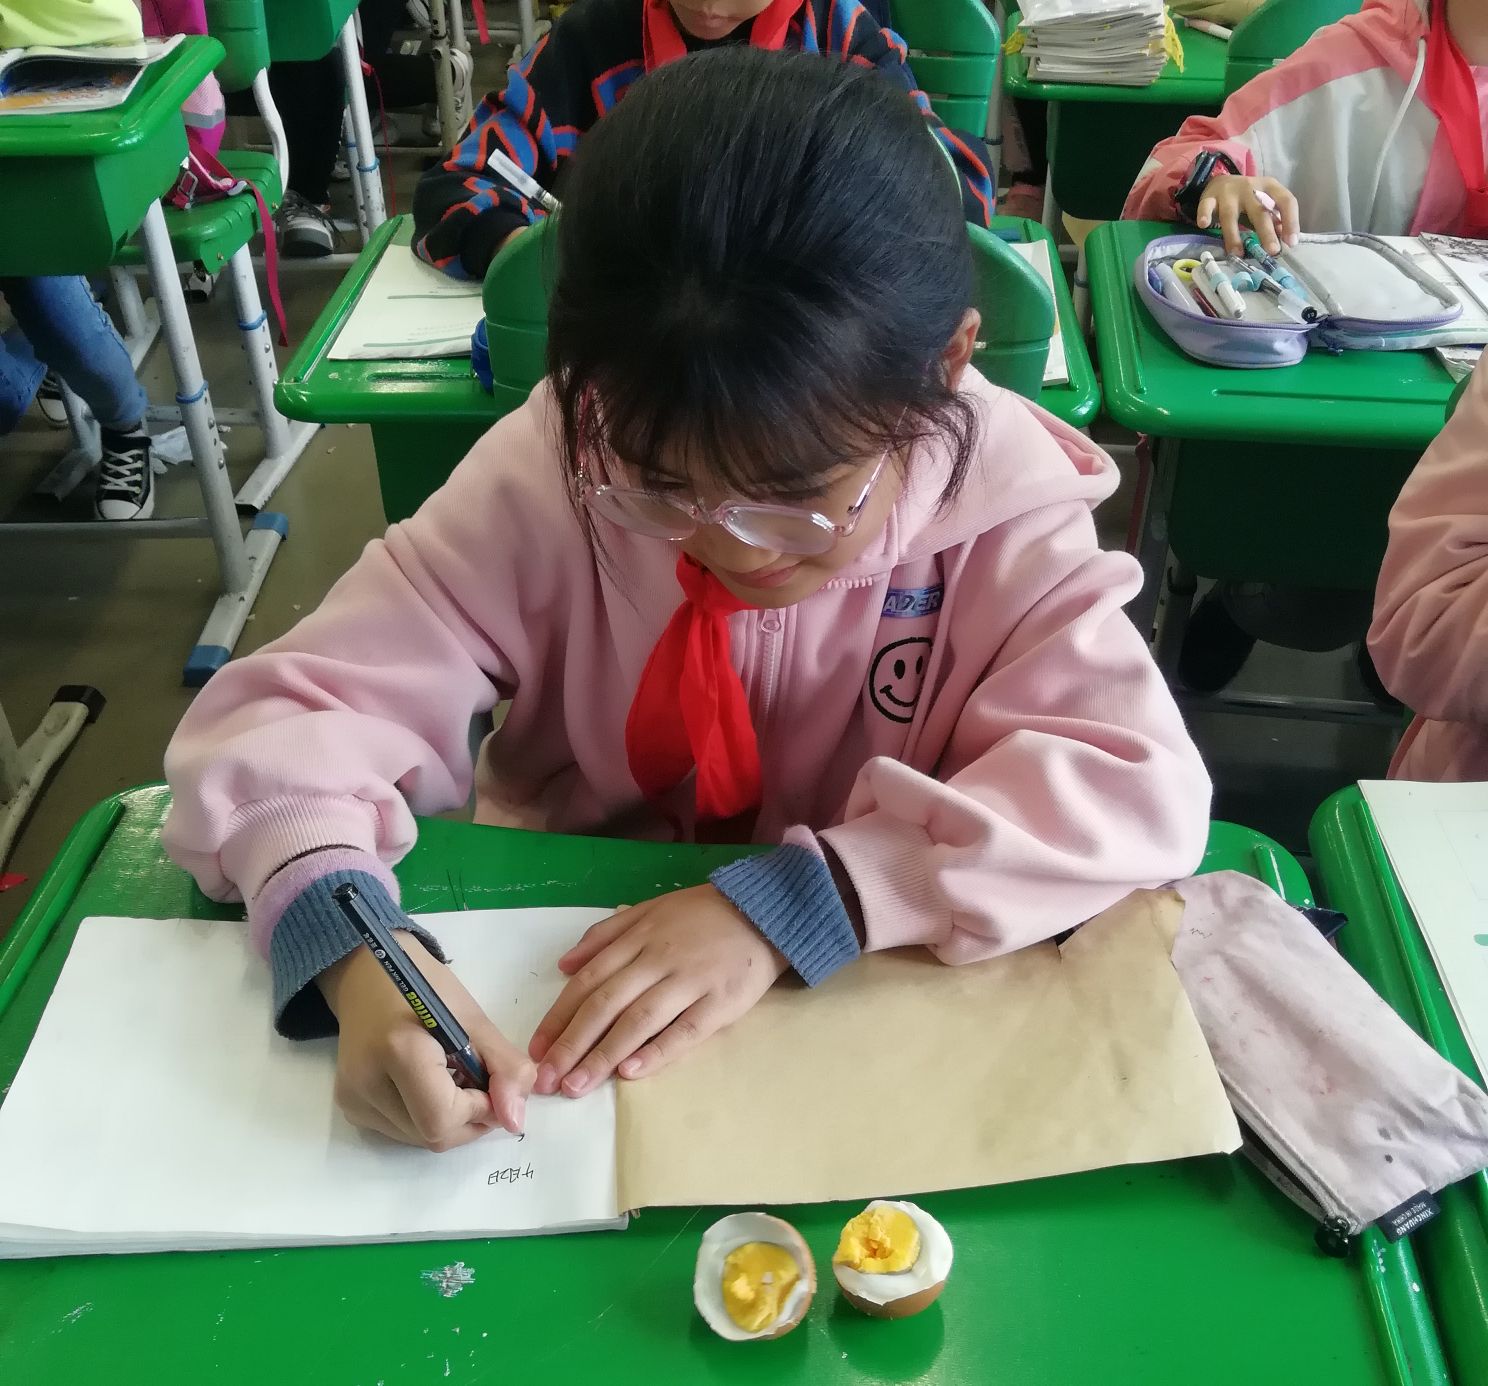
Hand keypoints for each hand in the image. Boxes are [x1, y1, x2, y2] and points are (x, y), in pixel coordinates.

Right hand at [318, 931, 535, 1151]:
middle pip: (433, 1136)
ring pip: (420, 1139)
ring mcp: (354, 1100)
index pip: (443, 1118)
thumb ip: (503, 1067)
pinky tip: (429, 1084)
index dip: (480, 1111)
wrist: (365, 973)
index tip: (493, 1084)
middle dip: (470, 1119)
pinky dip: (427, 1116)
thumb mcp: (473, 1018)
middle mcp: (366, 1085)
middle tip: (480, 1083)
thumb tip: (515, 1120)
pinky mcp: (350, 1107)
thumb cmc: (423, 985)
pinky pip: (402, 1131)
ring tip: (453, 1078)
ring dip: (451, 1120)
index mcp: (398, 1051)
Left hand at [528, 885, 788, 1095]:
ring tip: (577, 1086)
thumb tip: (564, 966)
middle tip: (547, 1080)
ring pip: (638, 1021)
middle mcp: (658, 959)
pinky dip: (656, 1052)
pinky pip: (685, 1031)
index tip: (537, 1050)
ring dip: (603, 1055)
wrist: (765, 911)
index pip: (589, 981)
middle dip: (571, 1044)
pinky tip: (630, 1073)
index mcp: (638, 938)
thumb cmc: (702, 915)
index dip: (559, 1016)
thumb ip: (605, 935)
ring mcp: (690, 981)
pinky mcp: (721, 1002)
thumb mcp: (650, 909)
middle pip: (605, 1004)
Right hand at [1196, 174, 1299, 256]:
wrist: (1221, 181)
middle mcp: (1250, 187)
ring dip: (1234, 235)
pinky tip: (1204, 225)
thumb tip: (1286, 241)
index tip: (1291, 242)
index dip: (1291, 221)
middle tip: (1272, 251)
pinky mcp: (1209, 198)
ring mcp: (1228, 193)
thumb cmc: (1248, 198)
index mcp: (1269, 186)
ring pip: (1230, 214)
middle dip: (1266, 232)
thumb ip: (1274, 220)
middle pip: (1259, 211)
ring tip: (1237, 253)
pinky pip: (1206, 206)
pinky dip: (1204, 215)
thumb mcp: (1264, 204)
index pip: (1285, 200)